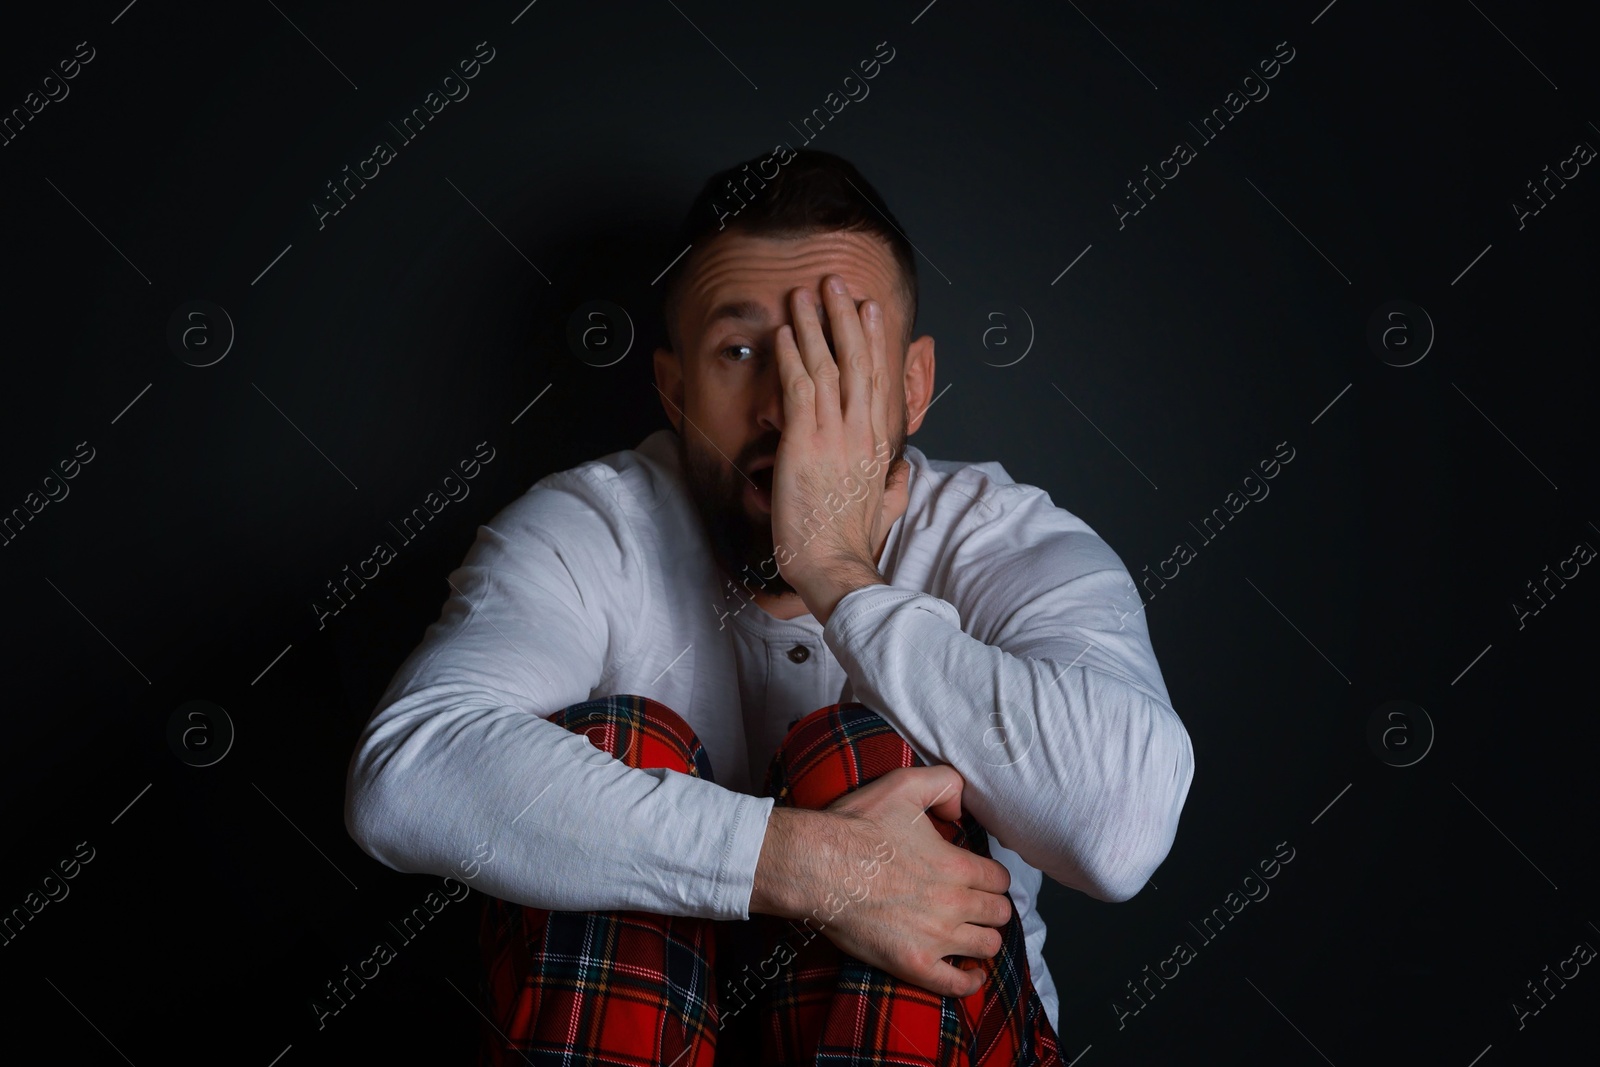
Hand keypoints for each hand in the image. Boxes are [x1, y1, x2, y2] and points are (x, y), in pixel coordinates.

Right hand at [752, 765, 1013, 998]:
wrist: (815, 865)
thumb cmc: (855, 825)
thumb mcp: (903, 784)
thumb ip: (945, 782)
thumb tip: (961, 808)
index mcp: (957, 865)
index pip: (1000, 879)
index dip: (992, 877)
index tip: (980, 878)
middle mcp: (954, 903)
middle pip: (999, 913)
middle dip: (992, 907)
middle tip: (975, 904)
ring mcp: (935, 938)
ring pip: (988, 946)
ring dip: (983, 938)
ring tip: (970, 932)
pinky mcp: (913, 963)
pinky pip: (958, 984)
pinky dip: (970, 979)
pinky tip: (969, 970)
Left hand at [769, 277, 907, 620]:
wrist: (837, 566)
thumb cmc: (853, 544)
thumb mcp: (887, 508)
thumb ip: (897, 485)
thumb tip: (907, 471)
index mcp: (878, 444)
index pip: (878, 380)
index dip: (873, 340)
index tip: (870, 311)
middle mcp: (860, 430)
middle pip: (857, 359)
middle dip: (845, 316)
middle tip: (836, 282)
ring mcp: (834, 434)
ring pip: (827, 364)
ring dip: (813, 324)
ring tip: (804, 293)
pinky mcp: (804, 442)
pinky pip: (798, 387)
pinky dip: (790, 355)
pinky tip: (782, 331)